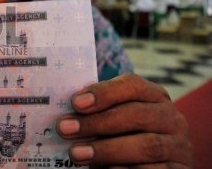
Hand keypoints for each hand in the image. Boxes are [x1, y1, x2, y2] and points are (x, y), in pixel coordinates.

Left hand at [56, 74, 192, 167]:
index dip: (104, 92)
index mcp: (155, 97)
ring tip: (76, 154)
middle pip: (136, 115)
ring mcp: (179, 146)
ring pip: (146, 145)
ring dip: (107, 150)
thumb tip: (66, 114)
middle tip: (65, 129)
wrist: (150, 166)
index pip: (132, 85)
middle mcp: (171, 118)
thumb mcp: (114, 120)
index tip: (75, 103)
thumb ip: (97, 113)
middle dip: (97, 122)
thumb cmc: (123, 137)